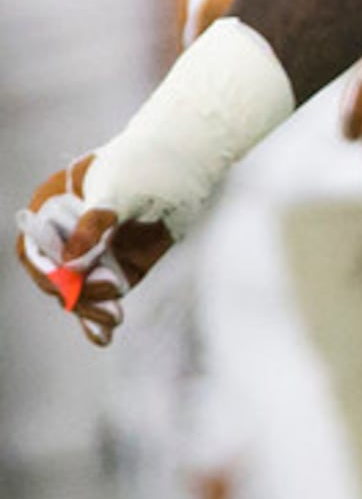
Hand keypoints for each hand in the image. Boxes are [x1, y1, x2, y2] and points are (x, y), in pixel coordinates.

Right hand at [18, 156, 176, 346]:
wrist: (189, 163)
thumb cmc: (148, 164)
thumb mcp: (121, 186)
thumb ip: (96, 222)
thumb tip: (70, 262)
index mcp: (51, 207)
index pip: (36, 249)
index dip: (50, 269)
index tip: (72, 280)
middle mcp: (66, 235)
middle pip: (56, 275)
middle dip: (79, 292)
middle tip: (111, 294)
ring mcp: (90, 254)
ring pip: (79, 291)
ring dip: (92, 308)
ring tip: (114, 317)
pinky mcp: (115, 268)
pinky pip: (101, 298)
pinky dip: (100, 319)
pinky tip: (104, 336)